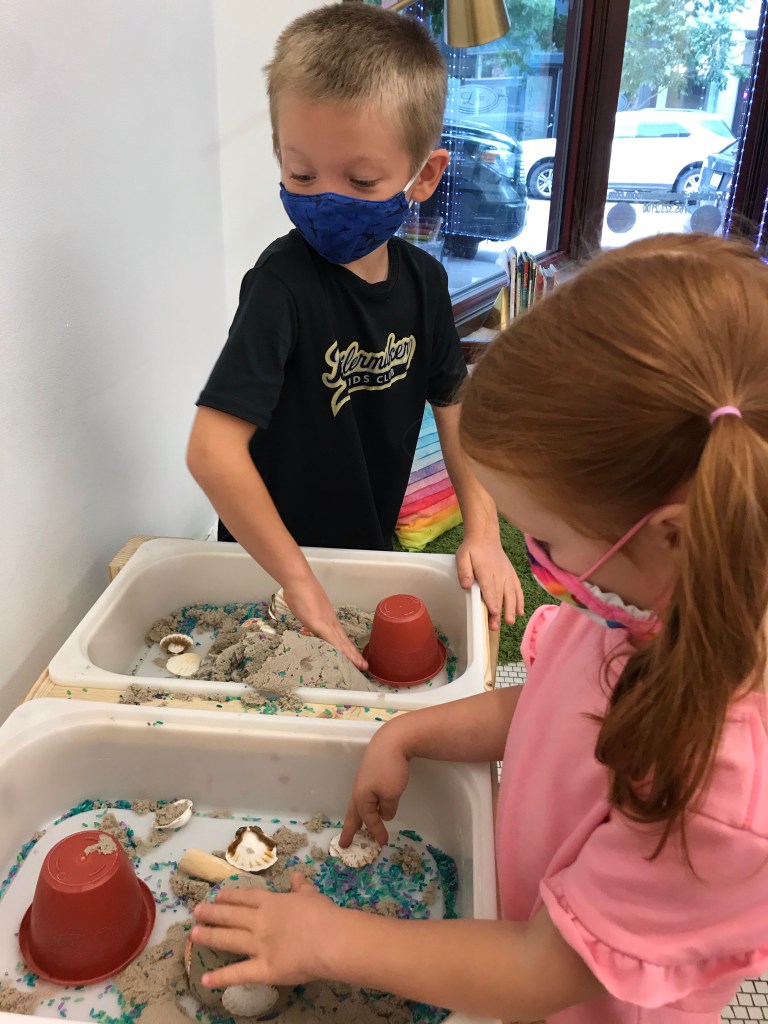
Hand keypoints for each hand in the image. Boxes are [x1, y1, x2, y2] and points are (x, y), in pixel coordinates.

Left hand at [191, 873, 337, 988]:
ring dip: (210, 936)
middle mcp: (260, 922)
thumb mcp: (312, 895)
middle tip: (196, 912)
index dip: (230, 896)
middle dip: (212, 913)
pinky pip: (239, 974)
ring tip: (193, 935)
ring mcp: (258, 946)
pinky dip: (221, 977)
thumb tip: (297, 875)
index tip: (217, 895)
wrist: (328, 940)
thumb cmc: (323, 915)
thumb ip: (301, 887)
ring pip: (229, 940)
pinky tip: (205, 979)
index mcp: (272, 903)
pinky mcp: (262, 970)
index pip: (246, 898)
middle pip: (232, 916)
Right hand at [282, 575, 367, 670]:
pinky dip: (340, 649)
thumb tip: (308, 625)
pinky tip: (346, 658)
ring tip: (361, 665)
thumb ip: (308, 617)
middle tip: (364, 665)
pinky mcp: (320, 623)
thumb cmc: (300, 591)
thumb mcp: (304, 609)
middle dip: (354, 654)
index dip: (347, 647)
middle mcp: (330, 621)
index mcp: (327, 618)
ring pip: (342, 642)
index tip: (354, 656)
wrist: (298, 580)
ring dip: (351, 654)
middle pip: (344, 641)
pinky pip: (332, 639)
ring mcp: (326, 622)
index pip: (340, 636)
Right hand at [340, 725, 409, 846]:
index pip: (369, 819)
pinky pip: (364, 794)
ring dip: (356, 816)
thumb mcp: (392, 794)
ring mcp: (363, 779)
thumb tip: (384, 814)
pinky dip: (364, 804)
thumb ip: (387, 808)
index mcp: (361, 797)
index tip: (383, 843)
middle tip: (343, 843)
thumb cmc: (390, 769)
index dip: (376, 832)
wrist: (392, 740)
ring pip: (358, 803)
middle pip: (353, 813)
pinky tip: (369, 803)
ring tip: (356, 826)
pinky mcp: (370, 771)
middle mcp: (358, 789)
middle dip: (350, 829)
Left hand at [456, 537, 523, 630]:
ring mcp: (507, 575)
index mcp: (486, 571)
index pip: (489, 589)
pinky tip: (520, 611)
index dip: (492, 602)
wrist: (485, 537)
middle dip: (500, 612)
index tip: (494, 614)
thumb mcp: (463, 556)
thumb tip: (466, 585)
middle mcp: (499, 574)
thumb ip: (464, 570)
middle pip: (500, 595)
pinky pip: (517, 589)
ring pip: (511, 594)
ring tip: (511, 622)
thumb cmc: (472, 550)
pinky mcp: (511, 575)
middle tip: (496, 626)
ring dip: (511, 609)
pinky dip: (519, 600)